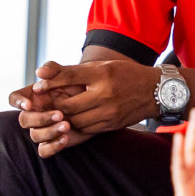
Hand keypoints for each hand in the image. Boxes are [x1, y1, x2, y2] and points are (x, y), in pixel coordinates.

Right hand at [9, 70, 91, 158]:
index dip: (18, 102)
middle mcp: (34, 113)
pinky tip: (65, 138)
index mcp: (33, 96)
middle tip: (60, 114)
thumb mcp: (68, 75)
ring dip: (49, 131)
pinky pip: (44, 150)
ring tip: (67, 125)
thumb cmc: (78, 85)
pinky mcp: (51, 141)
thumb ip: (54, 69)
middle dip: (40, 118)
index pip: (14, 98)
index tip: (29, 104)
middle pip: (24, 120)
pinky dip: (52, 146)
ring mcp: (42, 128)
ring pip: (35, 135)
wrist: (96, 102)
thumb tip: (39, 71)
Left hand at [29, 58, 160, 139]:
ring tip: (60, 112)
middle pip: (68, 105)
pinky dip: (77, 125)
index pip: (69, 77)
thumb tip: (42, 72)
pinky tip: (75, 119)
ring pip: (75, 121)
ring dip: (64, 118)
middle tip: (47, 104)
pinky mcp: (112, 125)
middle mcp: (106, 93)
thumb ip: (75, 70)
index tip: (38, 86)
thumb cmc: (126, 74)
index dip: (50, 82)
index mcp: (103, 74)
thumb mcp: (103, 66)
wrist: (157, 91)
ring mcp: (110, 112)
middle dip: (55, 106)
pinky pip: (87, 129)